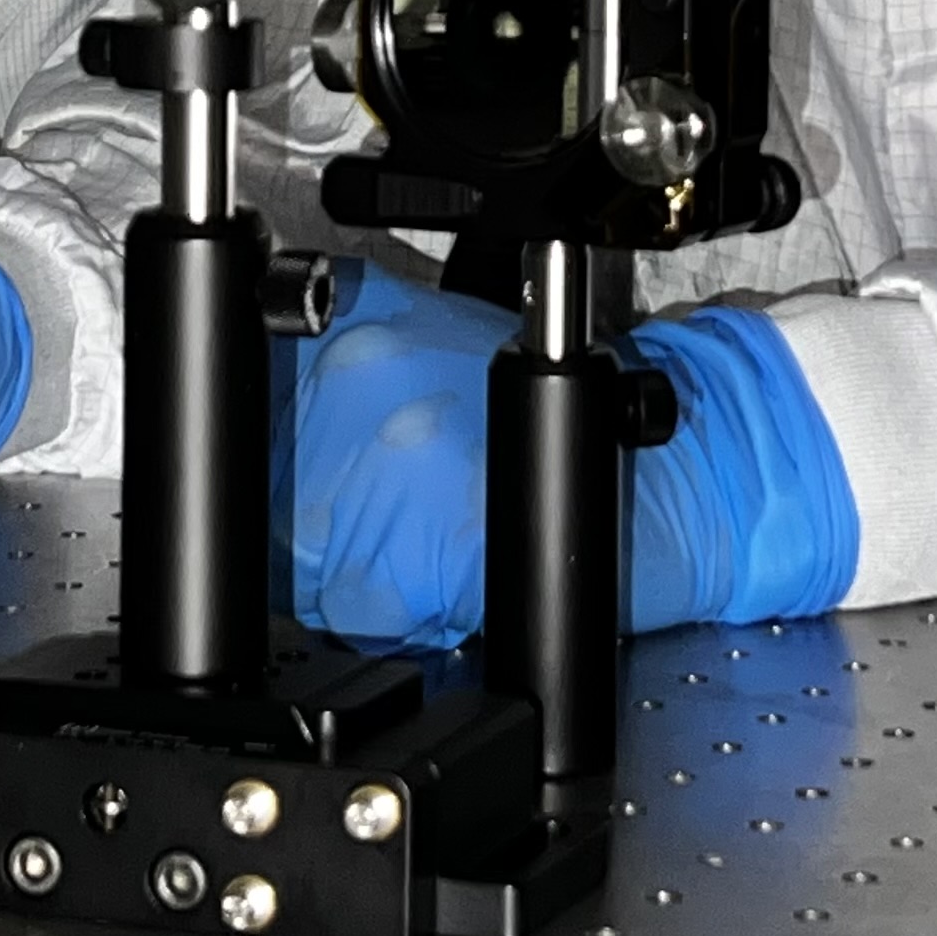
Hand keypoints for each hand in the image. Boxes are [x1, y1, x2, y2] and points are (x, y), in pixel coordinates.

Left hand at [286, 266, 859, 646]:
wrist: (685, 466)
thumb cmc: (586, 414)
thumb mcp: (454, 340)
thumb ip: (361, 361)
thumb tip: (280, 405)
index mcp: (361, 320)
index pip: (251, 408)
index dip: (275, 459)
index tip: (301, 481)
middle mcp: (359, 378)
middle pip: (271, 490)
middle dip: (317, 524)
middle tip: (395, 517)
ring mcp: (380, 465)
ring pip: (303, 560)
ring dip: (347, 575)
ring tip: (428, 543)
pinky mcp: (409, 556)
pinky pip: (358, 611)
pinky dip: (392, 614)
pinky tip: (446, 579)